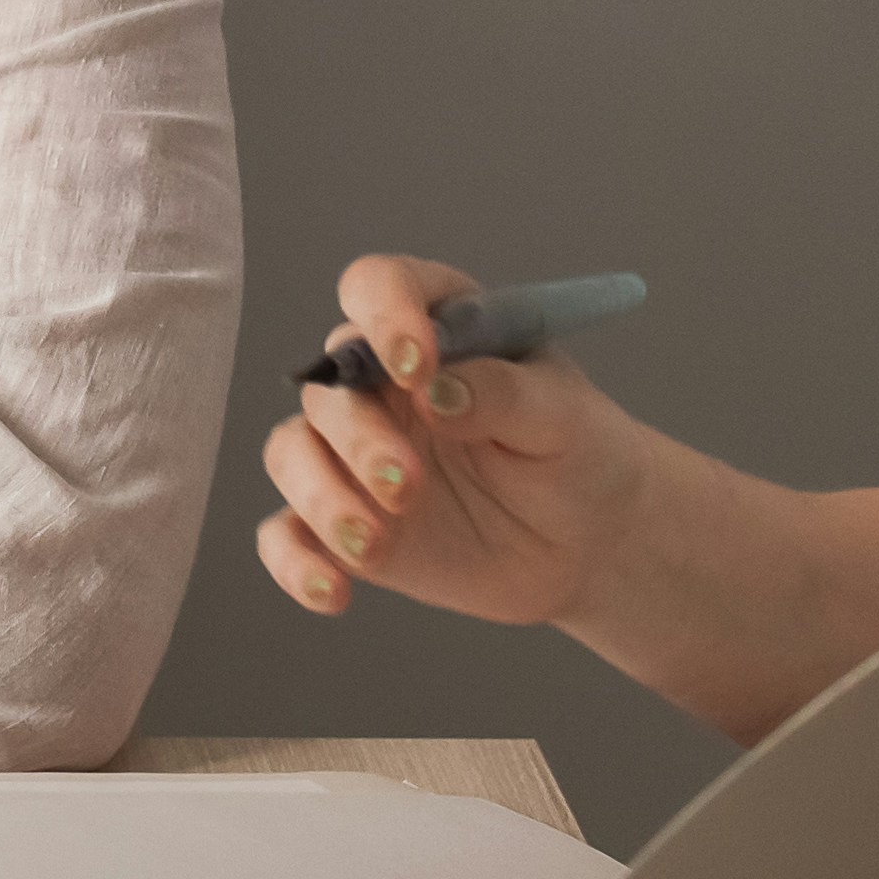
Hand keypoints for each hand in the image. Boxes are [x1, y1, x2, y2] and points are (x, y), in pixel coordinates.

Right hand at [257, 251, 651, 627]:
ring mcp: (354, 455)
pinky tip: (331, 591)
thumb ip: (504, 392)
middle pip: (327, 386)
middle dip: (358, 438)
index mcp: (433, 329)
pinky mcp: (345, 522)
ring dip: (321, 497)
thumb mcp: (565, 416)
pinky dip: (293, 560)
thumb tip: (437, 390)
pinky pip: (288, 533)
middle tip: (409, 486)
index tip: (415, 367)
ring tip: (374, 544)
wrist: (590, 543)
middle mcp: (379, 384)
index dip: (384, 315)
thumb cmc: (580, 455)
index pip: (378, 287)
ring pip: (292, 454)